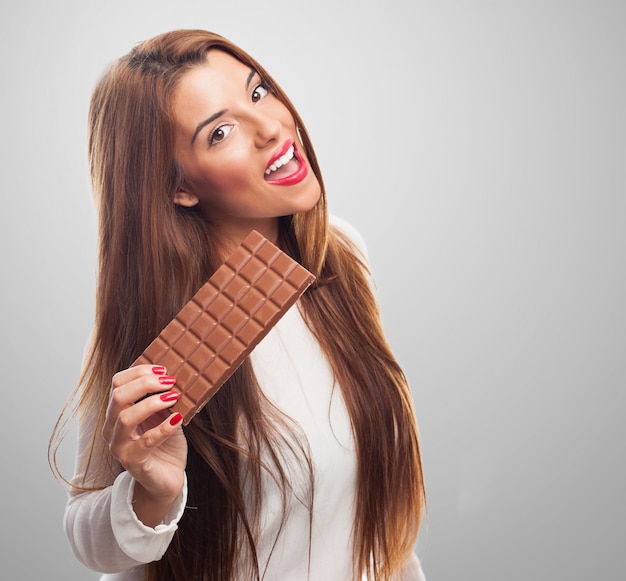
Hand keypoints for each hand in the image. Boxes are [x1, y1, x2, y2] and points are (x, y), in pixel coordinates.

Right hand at [102, 364, 187, 525]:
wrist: (167, 479)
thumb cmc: (165, 444)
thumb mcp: (163, 414)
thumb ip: (162, 397)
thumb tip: (174, 374)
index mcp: (116, 412)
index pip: (117, 383)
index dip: (139, 372)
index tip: (163, 369)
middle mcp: (112, 428)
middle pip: (118, 395)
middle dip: (145, 383)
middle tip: (170, 381)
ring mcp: (119, 446)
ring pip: (126, 417)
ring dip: (152, 403)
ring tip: (174, 397)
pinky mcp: (134, 462)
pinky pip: (145, 441)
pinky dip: (163, 427)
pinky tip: (178, 419)